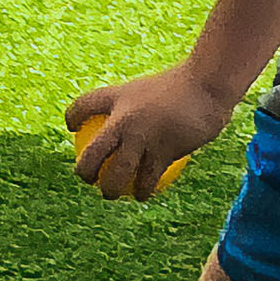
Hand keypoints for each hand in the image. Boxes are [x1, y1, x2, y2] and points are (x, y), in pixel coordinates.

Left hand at [65, 64, 231, 202]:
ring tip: (113, 194)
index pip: (83, 106)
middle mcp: (124, 119)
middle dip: (85, 173)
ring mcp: (142, 137)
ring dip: (111, 190)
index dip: (72, 118)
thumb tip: (127, 118)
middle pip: (93, 155)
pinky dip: (143, 190)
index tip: (73, 129)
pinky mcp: (163, 152)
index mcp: (117, 97)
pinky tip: (144, 195)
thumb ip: (137, 103)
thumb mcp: (153, 87)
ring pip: (117, 175)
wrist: (207, 87)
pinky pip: (148, 179)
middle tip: (90, 179)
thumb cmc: (183, 85)